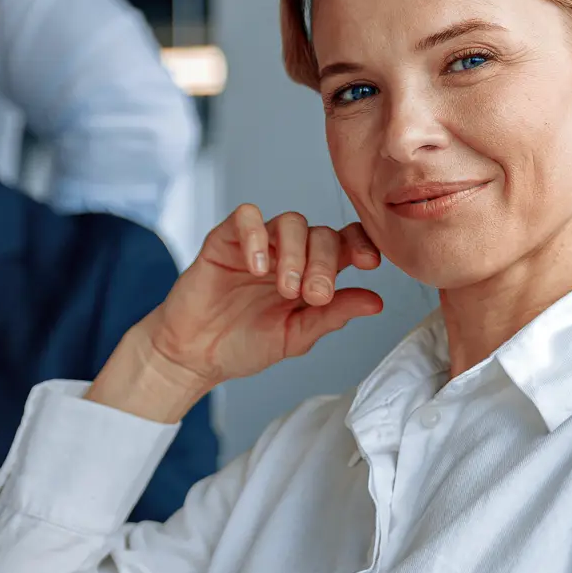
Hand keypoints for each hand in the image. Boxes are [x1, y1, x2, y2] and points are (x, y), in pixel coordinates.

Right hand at [97, 205, 383, 419]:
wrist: (194, 355)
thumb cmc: (243, 345)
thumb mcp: (296, 336)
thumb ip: (332, 315)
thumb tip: (376, 301)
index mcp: (310, 274)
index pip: (345, 243)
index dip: (362, 244)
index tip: (369, 264)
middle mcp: (287, 254)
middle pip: (320, 233)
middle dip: (324, 263)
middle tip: (312, 296)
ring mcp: (255, 245)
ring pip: (288, 222)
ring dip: (295, 252)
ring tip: (285, 288)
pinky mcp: (224, 241)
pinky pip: (245, 217)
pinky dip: (256, 236)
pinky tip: (257, 267)